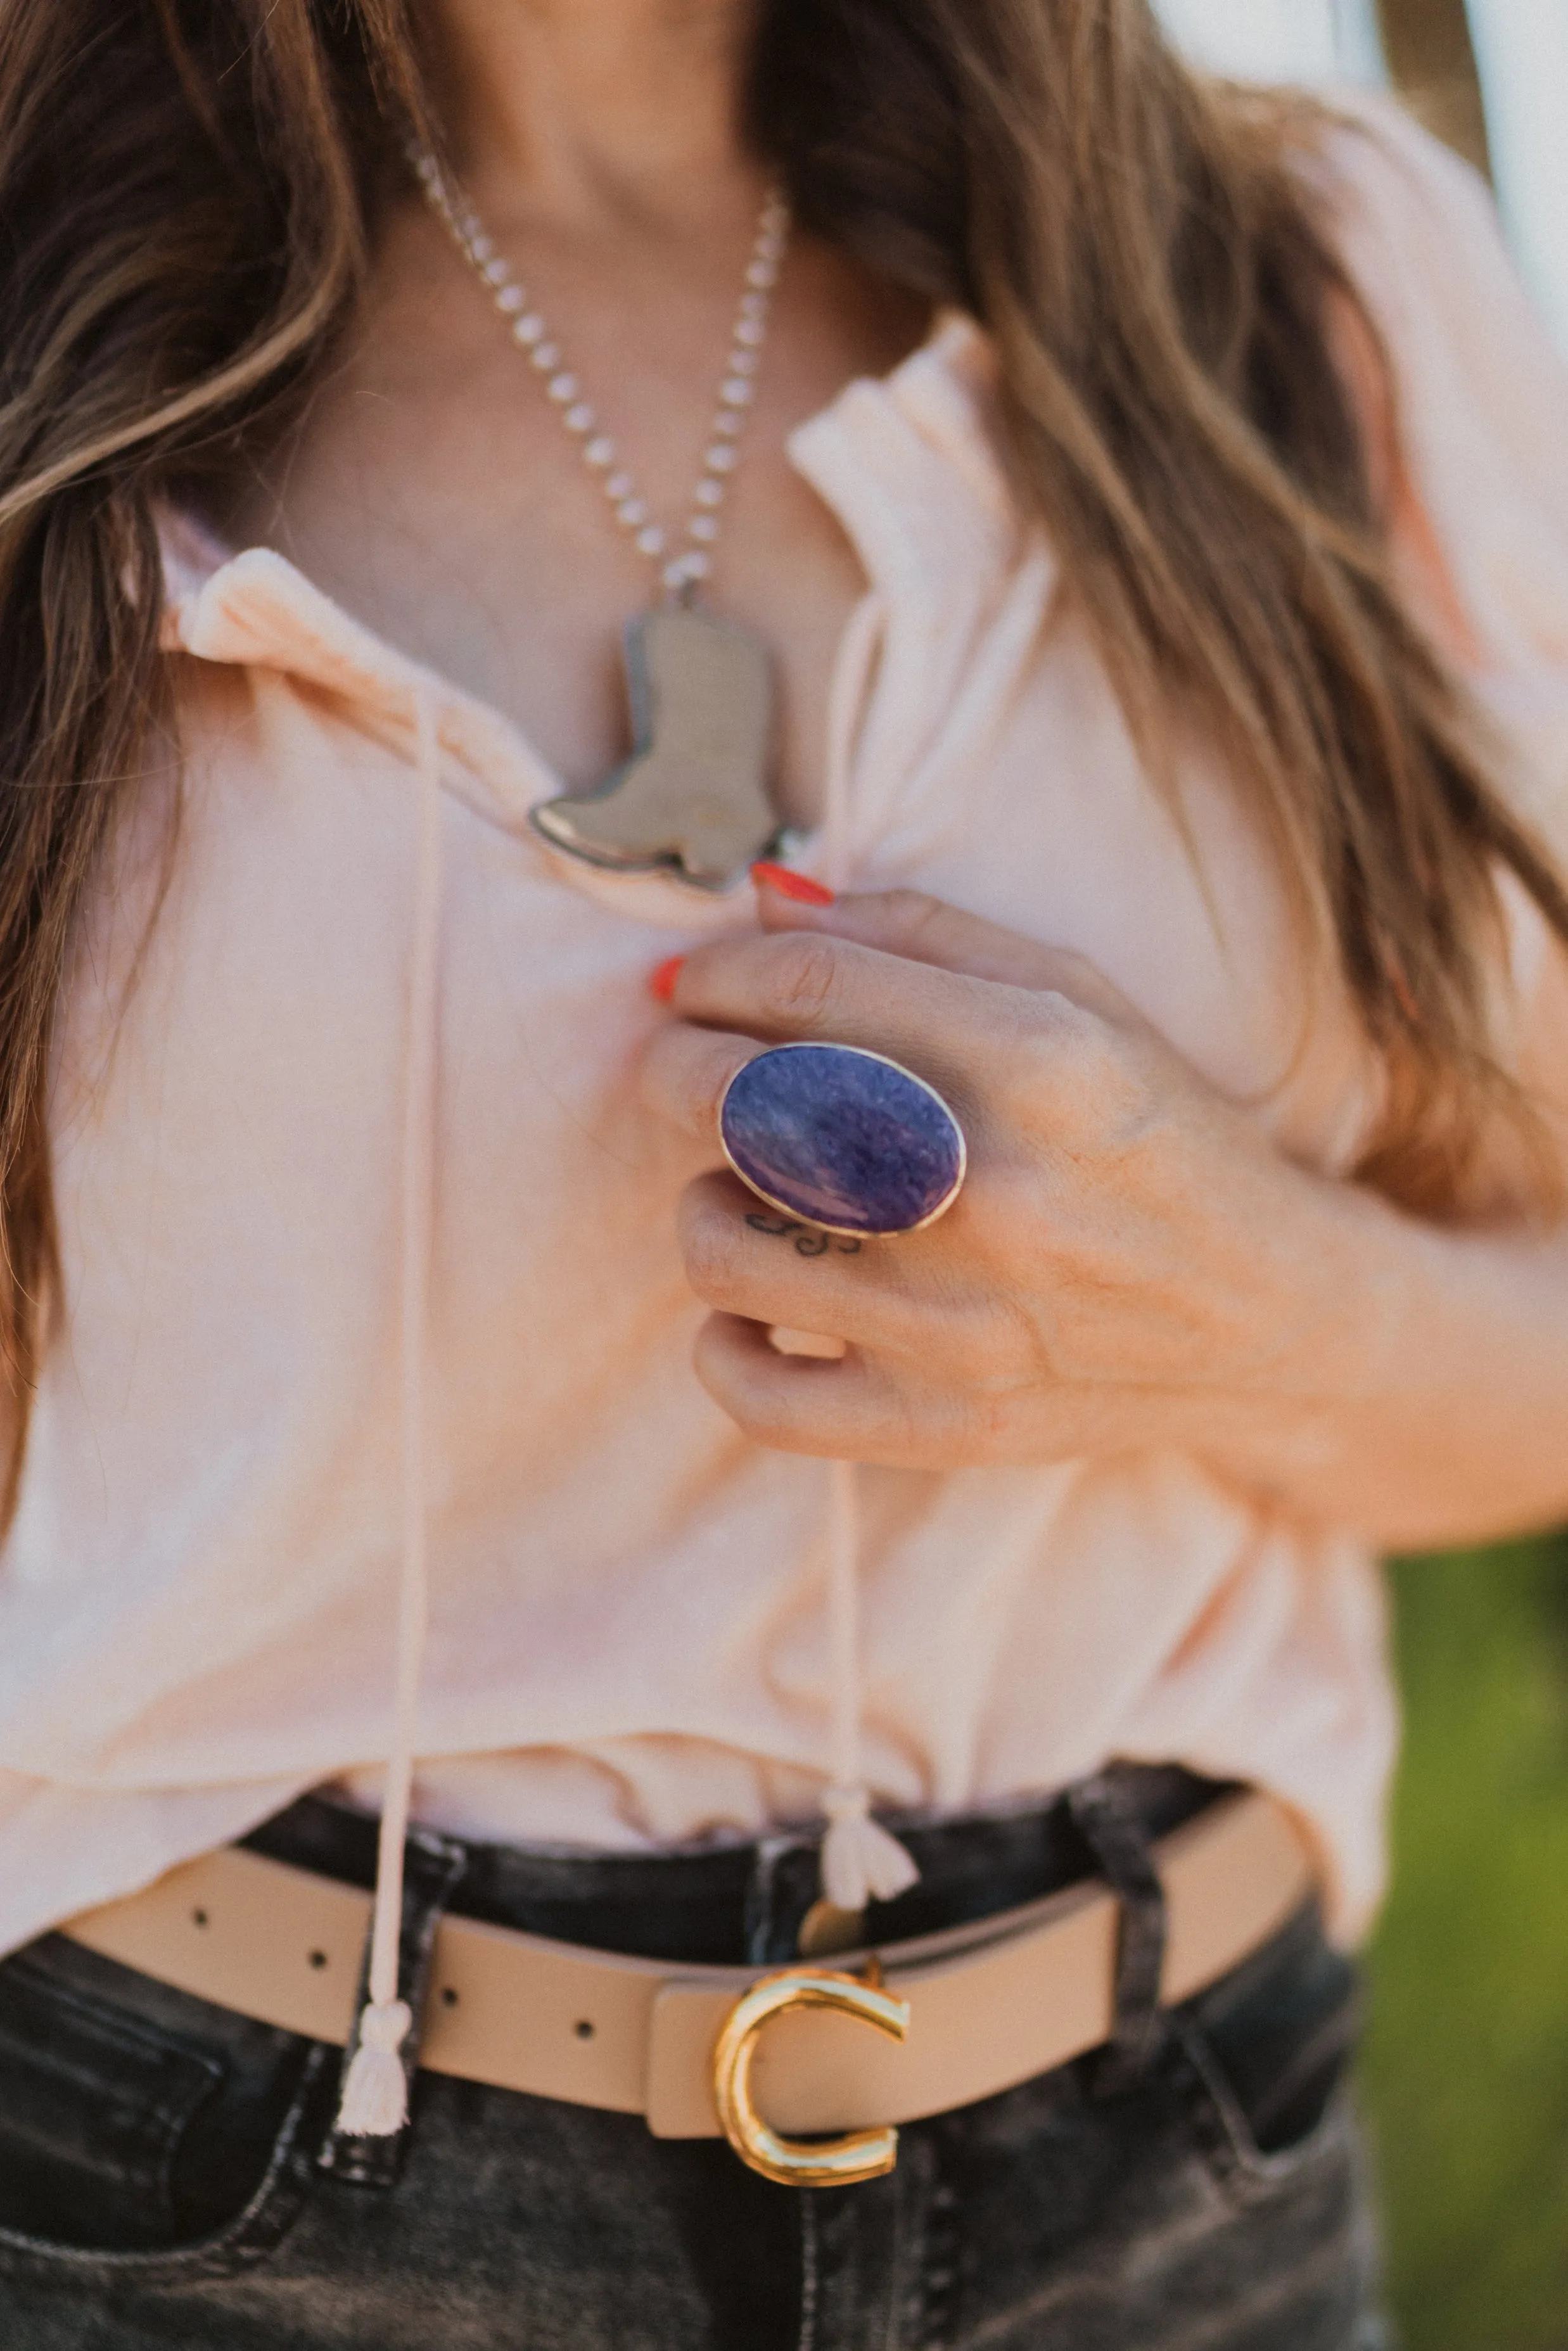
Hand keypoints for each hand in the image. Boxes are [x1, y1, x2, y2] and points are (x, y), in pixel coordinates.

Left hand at [640, 885, 1403, 1506]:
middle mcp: (991, 1189)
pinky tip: (761, 1307)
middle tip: (691, 1066)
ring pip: (720, 1245)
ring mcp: (962, 1322)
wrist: (1275, 1317)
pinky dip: (725, 1344)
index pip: (806, 987)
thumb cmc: (1157, 1136)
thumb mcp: (1081, 1000)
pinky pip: (756, 1394)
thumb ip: (923, 934)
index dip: (721, 971)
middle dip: (679, 1067)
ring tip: (751, 1189)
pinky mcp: (943, 1424)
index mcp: (1036, 1059)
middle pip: (739, 1105)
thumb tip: (764, 902)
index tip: (702, 980)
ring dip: (707, 1200)